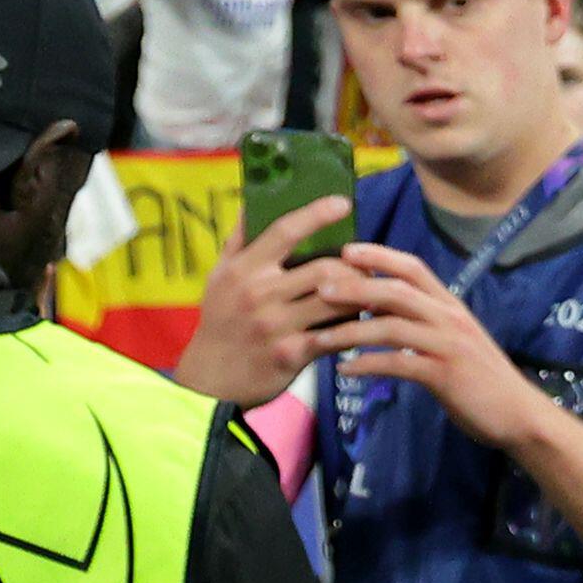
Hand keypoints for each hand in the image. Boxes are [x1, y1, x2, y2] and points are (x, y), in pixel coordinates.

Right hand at [174, 196, 356, 404]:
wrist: (210, 379)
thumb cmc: (220, 322)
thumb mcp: (219, 277)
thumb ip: (239, 241)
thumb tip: (255, 203)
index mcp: (243, 270)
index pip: (284, 231)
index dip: (317, 214)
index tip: (344, 202)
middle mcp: (259, 294)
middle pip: (323, 268)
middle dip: (354, 266)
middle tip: (368, 266)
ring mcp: (276, 325)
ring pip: (335, 301)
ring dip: (361, 296)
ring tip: (372, 293)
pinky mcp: (291, 354)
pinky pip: (334, 335)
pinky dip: (354, 328)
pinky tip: (362, 325)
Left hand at [319, 240, 557, 450]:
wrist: (519, 416)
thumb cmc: (484, 380)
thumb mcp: (457, 341)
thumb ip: (426, 323)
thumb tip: (384, 310)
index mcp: (451, 307)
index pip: (413, 268)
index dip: (379, 255)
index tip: (346, 251)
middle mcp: (450, 319)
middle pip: (396, 291)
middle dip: (355, 286)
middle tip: (319, 288)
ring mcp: (449, 346)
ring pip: (391, 326)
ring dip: (351, 330)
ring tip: (320, 337)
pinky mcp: (445, 375)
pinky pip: (398, 364)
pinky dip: (368, 365)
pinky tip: (345, 371)